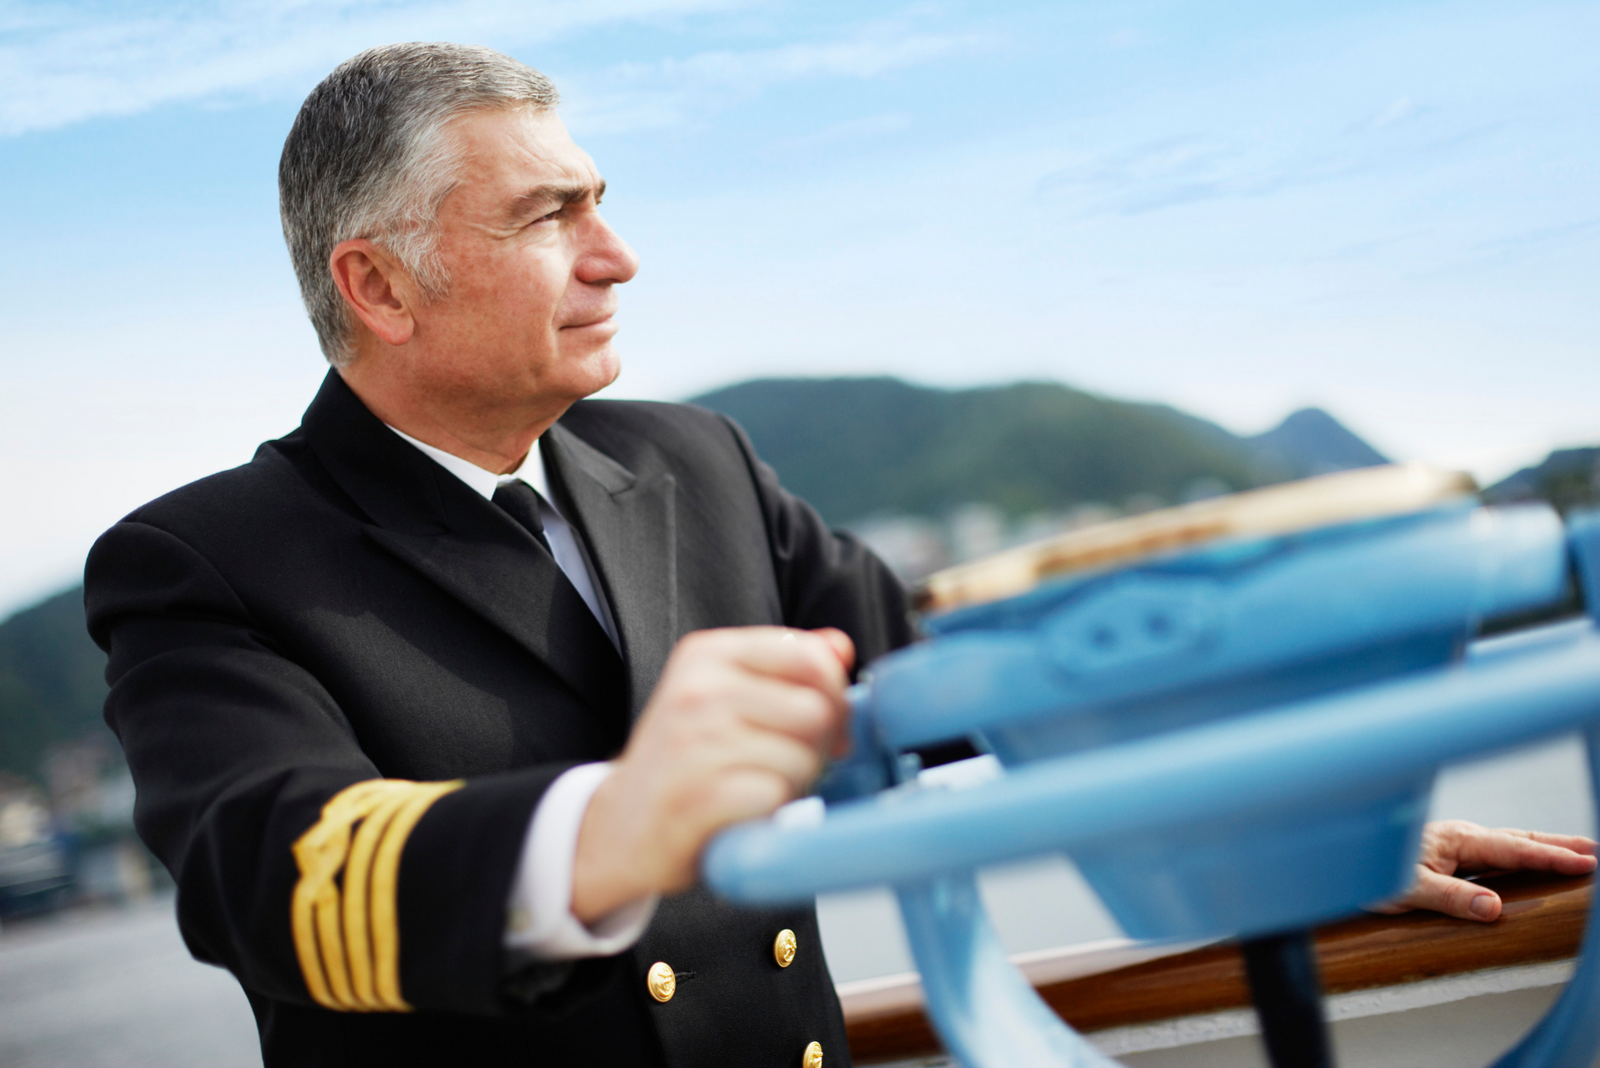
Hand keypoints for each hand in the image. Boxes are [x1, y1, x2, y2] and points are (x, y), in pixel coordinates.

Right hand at [570, 626, 854, 921]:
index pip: (811, 656)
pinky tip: (741, 811)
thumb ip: (785, 666)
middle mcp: (700, 690)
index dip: (832, 694)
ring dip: (794, 783)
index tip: (819, 721)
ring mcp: (696, 743)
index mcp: (708, 653)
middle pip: (818, 710)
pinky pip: (778, 797)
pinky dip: (770, 813)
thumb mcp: (725, 694)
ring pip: (804, 757)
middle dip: (818, 745)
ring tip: (755, 786)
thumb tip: (839, 648)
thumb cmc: (682, 761)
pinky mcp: (700, 797)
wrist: (618, 827)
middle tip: (784, 762)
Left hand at [1371, 819, 1597, 920]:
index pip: (1514, 849)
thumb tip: (1494, 908)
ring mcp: (1454, 844)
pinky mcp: (1447, 855)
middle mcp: (1459, 837)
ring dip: (1541, 848)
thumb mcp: (1407, 888)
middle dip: (1558, 846)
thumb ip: (1450, 898)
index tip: (1588, 861)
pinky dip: (1519, 856)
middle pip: (1518, 840)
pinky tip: (1526, 865)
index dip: (1552, 857)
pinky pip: (1493, 855)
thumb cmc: (1365, 869)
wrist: (1336, 859)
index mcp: (1456, 839)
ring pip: (1507, 845)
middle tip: (1595, 851)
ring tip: (1574, 854)